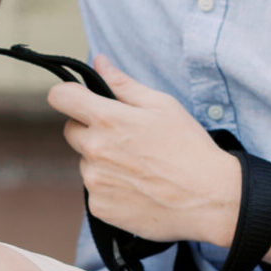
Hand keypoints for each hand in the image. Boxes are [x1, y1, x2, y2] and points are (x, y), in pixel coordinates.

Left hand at [47, 56, 241, 246]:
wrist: (209, 200)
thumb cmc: (189, 148)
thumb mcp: (162, 106)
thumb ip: (123, 84)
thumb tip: (99, 62)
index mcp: (107, 120)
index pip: (61, 97)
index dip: (68, 94)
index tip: (78, 99)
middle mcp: (95, 150)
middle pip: (71, 131)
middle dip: (90, 129)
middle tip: (125, 138)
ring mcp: (95, 182)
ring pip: (86, 162)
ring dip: (102, 161)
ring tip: (139, 167)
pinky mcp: (100, 208)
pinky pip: (95, 190)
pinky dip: (110, 188)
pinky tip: (138, 188)